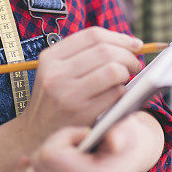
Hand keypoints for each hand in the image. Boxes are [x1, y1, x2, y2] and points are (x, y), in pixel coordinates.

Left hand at [12, 111, 160, 171]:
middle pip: (38, 164)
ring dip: (42, 158)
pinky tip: (28, 163)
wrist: (129, 156)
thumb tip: (114, 139)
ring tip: (65, 151)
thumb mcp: (127, 129)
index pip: (51, 155)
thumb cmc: (126, 139)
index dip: (63, 136)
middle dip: (52, 144)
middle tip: (75, 140)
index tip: (82, 132)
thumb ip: (120, 133)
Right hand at [17, 27, 142, 145]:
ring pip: (113, 70)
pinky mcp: (83, 114)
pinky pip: (115, 94)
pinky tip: (120, 94)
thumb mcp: (54, 71)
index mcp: (50, 58)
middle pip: (105, 51)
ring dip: (128, 72)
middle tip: (136, 63)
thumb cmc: (54, 100)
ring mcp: (69, 94)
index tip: (134, 44)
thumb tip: (128, 43)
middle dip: (128, 55)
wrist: (36, 136)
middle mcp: (57, 74)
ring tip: (128, 77)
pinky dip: (124, 91)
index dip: (119, 37)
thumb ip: (82, 55)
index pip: (93, 35)